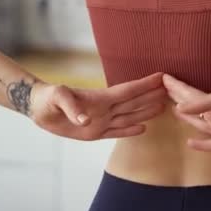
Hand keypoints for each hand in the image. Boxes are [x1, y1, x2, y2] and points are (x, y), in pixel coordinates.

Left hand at [29, 72, 168, 140]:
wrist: (38, 108)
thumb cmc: (48, 98)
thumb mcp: (57, 98)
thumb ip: (71, 107)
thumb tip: (85, 121)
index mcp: (100, 98)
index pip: (128, 91)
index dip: (145, 85)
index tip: (162, 77)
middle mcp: (105, 109)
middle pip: (134, 102)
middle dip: (152, 96)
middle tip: (172, 91)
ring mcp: (101, 120)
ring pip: (129, 116)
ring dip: (146, 112)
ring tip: (163, 108)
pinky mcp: (94, 133)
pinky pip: (116, 131)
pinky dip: (130, 130)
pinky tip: (143, 128)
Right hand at [162, 74, 210, 151]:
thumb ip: (204, 103)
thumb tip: (179, 107)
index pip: (188, 94)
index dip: (176, 87)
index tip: (162, 78)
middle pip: (190, 107)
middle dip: (177, 99)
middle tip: (161, 93)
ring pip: (198, 123)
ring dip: (186, 118)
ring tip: (173, 111)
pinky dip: (201, 144)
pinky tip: (190, 143)